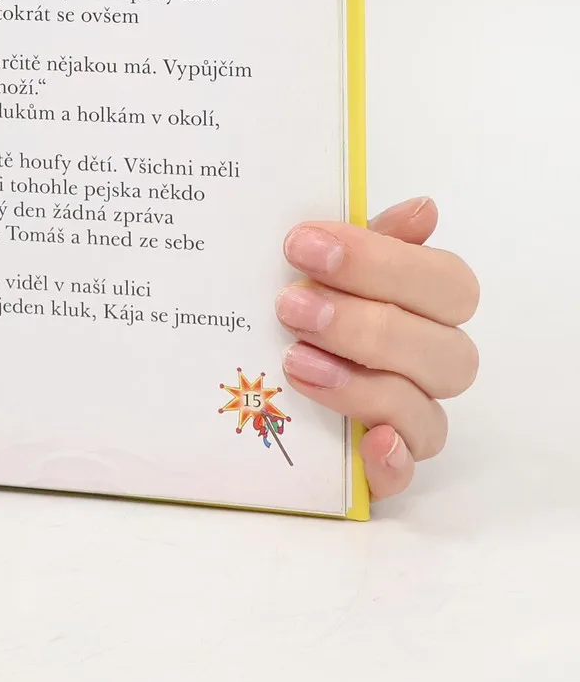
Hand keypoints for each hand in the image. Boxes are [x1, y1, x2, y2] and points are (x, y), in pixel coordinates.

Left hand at [277, 197, 479, 498]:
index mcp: (424, 303)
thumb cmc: (295, 295)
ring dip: (362, 385)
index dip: (382, 263)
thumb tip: (424, 208)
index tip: (303, 245)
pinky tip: (368, 441)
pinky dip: (392, 461)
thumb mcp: (318, 260)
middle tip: (291, 307)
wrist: (234, 365)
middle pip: (447, 352)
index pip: (448, 283)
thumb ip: (368, 235)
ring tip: (294, 360)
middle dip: (367, 326)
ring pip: (426, 412)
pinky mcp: (380, 465)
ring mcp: (409, 417)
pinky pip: (406, 473)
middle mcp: (428, 362)